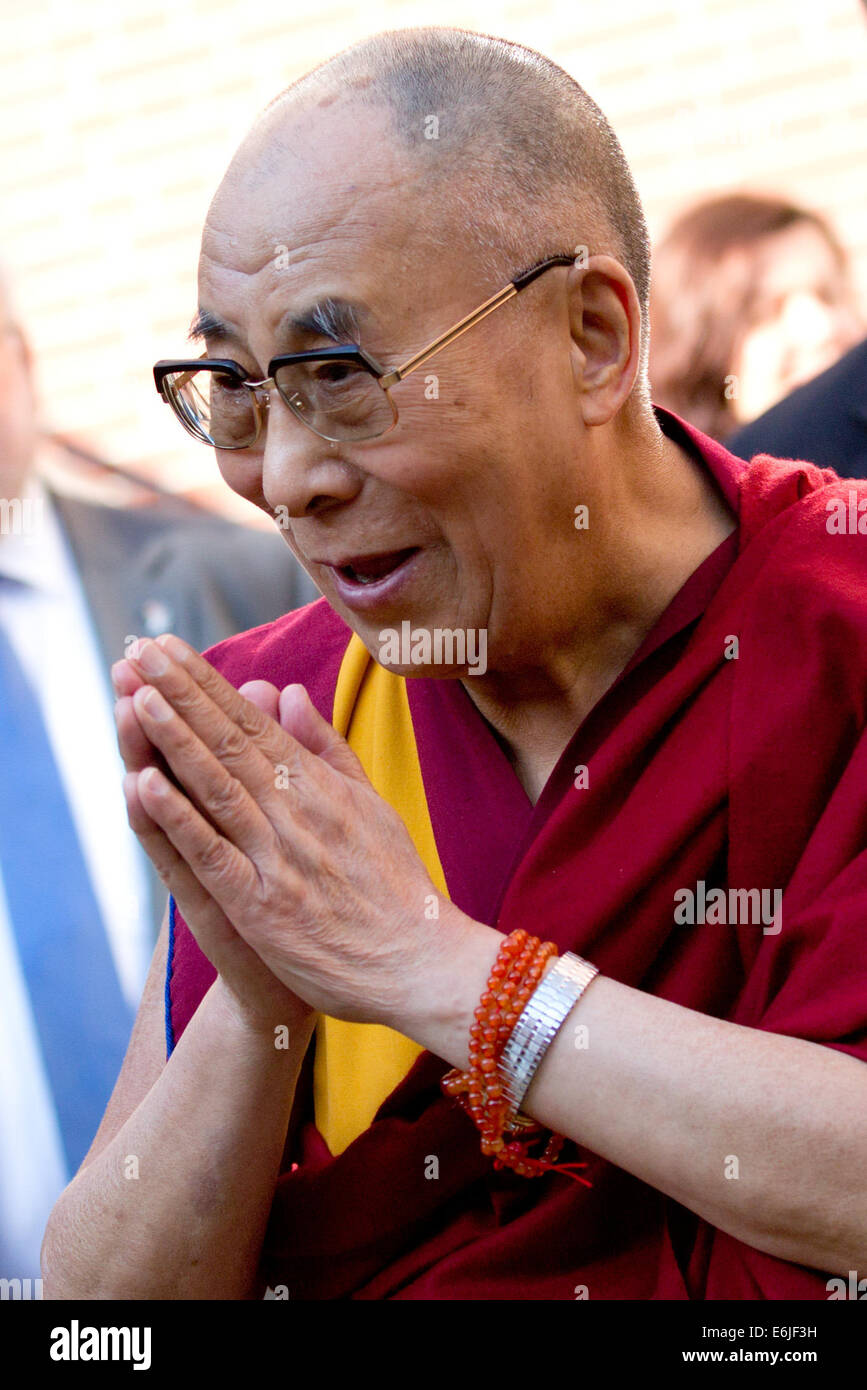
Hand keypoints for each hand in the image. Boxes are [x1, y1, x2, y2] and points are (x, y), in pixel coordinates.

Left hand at [113, 634, 455, 1027]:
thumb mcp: (368, 802)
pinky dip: (179, 817)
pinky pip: (213, 854)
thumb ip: (325, 747)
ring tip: (137, 695)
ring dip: (174, 739)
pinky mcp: (261, 907)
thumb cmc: (394, 885)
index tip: (168, 650)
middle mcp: (296, 812)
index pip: (252, 723)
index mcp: (319, 786)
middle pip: (228, 743)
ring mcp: (277, 857)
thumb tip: (289, 693)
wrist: (418, 962)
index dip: (206, 684)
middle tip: (138, 651)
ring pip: (216, 787)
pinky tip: (144, 784)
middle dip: (179, 694)